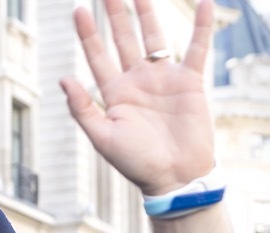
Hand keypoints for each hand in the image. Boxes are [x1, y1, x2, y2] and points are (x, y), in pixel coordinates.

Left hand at [60, 0, 216, 195]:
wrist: (175, 176)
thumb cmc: (137, 163)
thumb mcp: (103, 137)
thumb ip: (82, 108)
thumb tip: (64, 78)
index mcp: (115, 93)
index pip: (97, 55)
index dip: (88, 33)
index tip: (79, 9)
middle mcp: (138, 81)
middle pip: (123, 39)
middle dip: (116, 14)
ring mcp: (164, 79)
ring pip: (154, 37)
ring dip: (147, 12)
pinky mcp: (190, 82)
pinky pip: (196, 48)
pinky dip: (202, 26)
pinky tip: (205, 3)